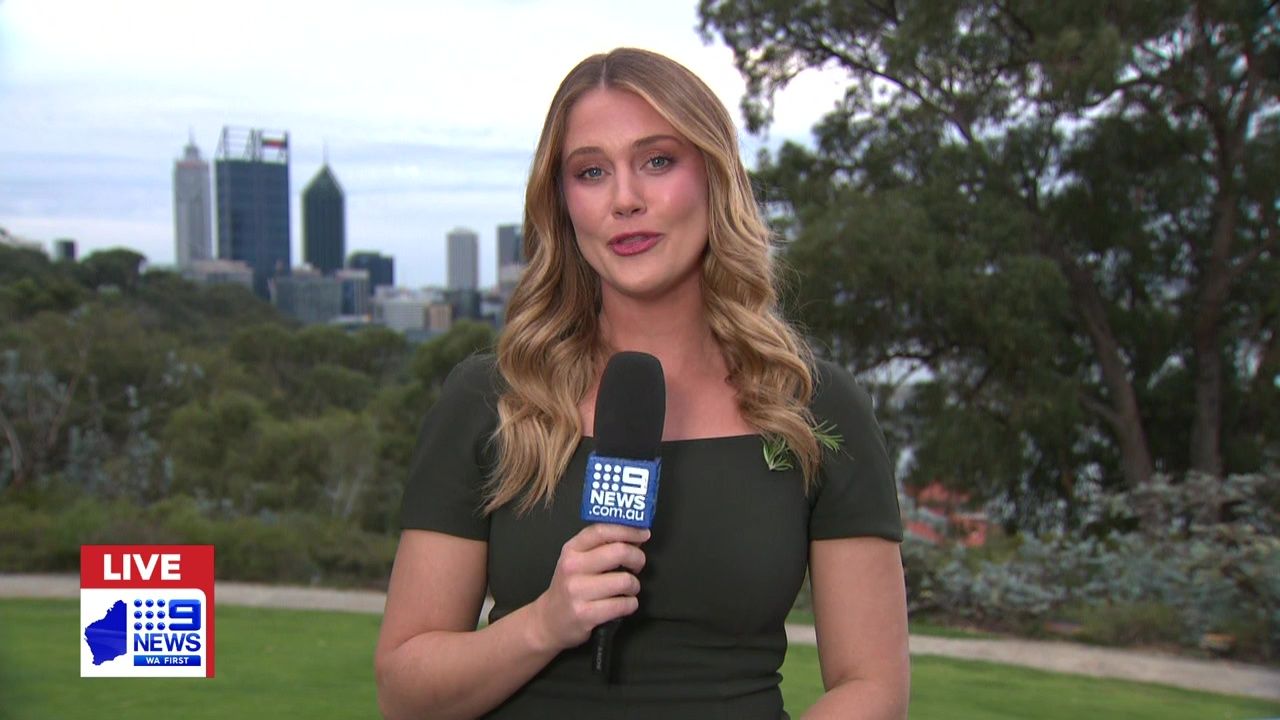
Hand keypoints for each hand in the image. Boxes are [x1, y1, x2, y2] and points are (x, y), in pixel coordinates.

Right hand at [529, 523, 648, 652]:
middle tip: (637, 566)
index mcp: (572, 549)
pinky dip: (630, 604)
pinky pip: (623, 605)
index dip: (628, 530)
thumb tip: (636, 535)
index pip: (602, 530)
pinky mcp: (585, 614)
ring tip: (627, 589)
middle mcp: (572, 567)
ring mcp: (577, 591)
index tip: (643, 533)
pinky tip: (623, 604)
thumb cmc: (570, 586)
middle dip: (638, 558)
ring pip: (625, 581)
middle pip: (619, 552)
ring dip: (634, 586)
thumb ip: (603, 546)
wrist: (549, 621)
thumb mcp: (578, 560)